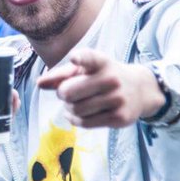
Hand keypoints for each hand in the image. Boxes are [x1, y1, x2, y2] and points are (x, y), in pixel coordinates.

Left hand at [36, 48, 165, 128]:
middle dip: (62, 94)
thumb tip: (39, 84)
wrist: (139, 90)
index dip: (81, 59)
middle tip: (66, 93)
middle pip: (69, 92)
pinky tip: (75, 114)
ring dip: (68, 108)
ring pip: (75, 109)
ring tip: (74, 103)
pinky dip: (74, 119)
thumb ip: (62, 74)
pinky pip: (85, 122)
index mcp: (102, 62)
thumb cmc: (103, 76)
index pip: (90, 58)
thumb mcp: (86, 69)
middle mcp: (111, 79)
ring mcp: (117, 99)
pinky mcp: (119, 118)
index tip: (75, 58)